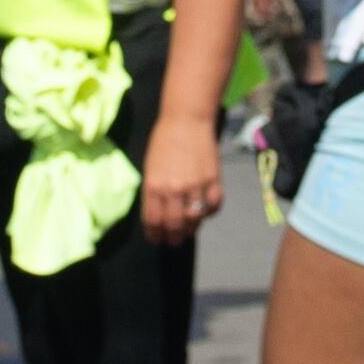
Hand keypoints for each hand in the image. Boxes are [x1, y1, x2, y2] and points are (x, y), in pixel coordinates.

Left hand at [138, 107, 221, 244]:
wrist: (186, 121)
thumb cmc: (164, 142)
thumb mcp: (150, 169)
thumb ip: (154, 193)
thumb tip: (159, 215)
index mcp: (153, 186)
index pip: (153, 221)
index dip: (155, 235)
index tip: (157, 240)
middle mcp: (173, 189)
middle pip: (174, 226)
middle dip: (173, 239)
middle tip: (174, 242)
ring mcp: (195, 185)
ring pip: (195, 219)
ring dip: (191, 229)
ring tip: (189, 230)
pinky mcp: (213, 180)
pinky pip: (214, 206)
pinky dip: (210, 212)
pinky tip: (204, 211)